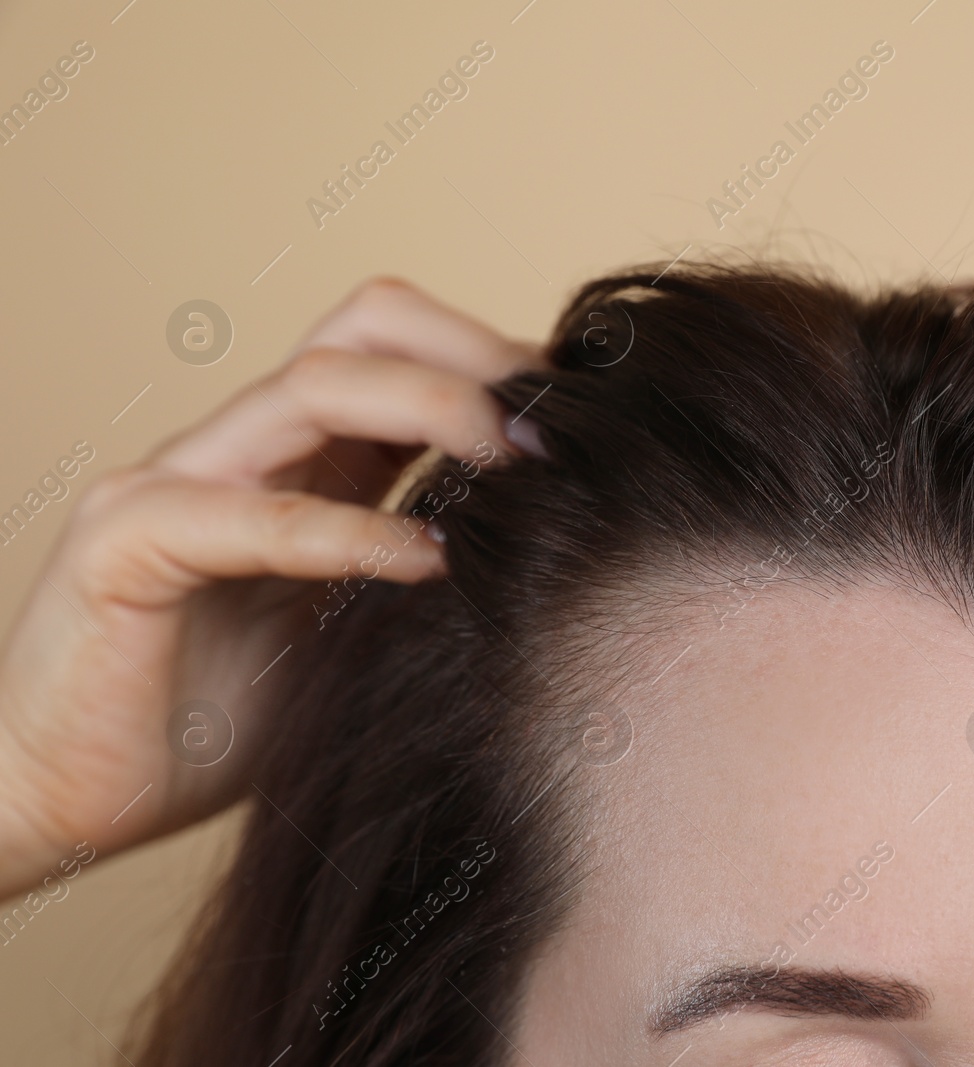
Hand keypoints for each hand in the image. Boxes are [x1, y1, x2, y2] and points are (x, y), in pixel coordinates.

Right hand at [0, 278, 538, 897]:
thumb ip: (418, 578)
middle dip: (473, 354)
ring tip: (518, 461)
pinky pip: (253, 517)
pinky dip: (349, 532)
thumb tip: (551, 551)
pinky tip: (428, 561)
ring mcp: (174, 483)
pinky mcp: (126, 546)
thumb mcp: (351, 639)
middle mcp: (238, 450)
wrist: (61, 798)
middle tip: (562, 421)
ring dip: (432, 410)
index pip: (399, 352)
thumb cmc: (208, 726)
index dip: (492, 364)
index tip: (583, 417)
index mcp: (297, 461)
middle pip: (362, 330)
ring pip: (311, 388)